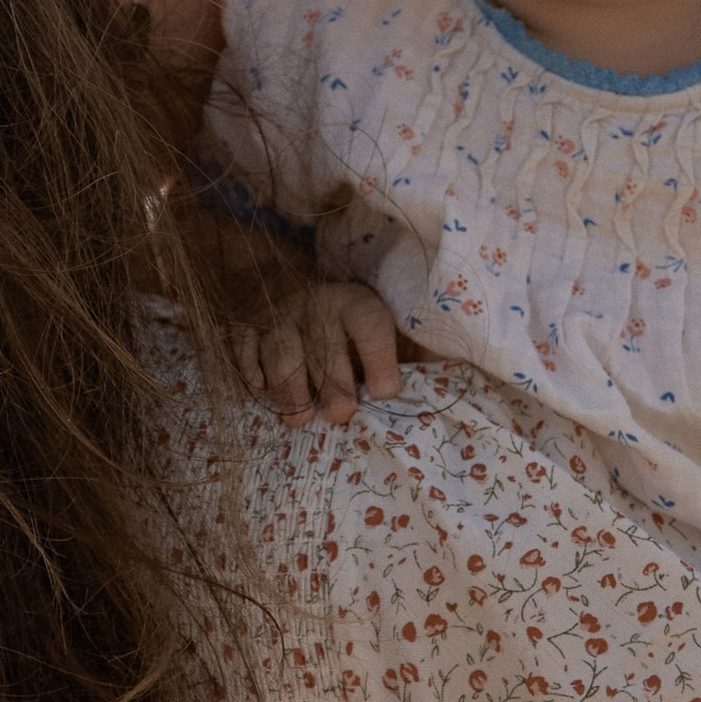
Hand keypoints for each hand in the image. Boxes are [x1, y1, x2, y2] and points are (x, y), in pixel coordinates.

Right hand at [230, 280, 400, 426]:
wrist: (284, 282)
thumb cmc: (344, 320)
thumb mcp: (381, 323)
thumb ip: (413, 348)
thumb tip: (457, 372)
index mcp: (354, 304)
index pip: (369, 324)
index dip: (379, 358)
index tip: (385, 392)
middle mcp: (315, 307)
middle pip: (323, 348)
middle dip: (333, 385)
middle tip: (341, 415)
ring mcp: (277, 318)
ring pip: (282, 354)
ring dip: (291, 389)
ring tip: (301, 419)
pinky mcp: (246, 329)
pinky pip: (244, 350)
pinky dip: (250, 370)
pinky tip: (259, 389)